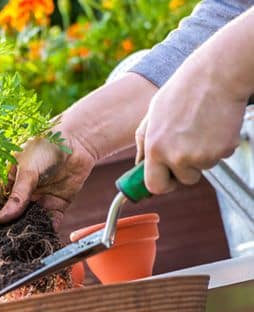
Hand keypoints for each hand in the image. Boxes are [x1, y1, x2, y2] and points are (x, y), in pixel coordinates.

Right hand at [0, 73, 156, 251]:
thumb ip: (17, 196)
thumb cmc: (45, 146)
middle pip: (6, 219)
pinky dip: (45, 233)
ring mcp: (37, 201)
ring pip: (26, 224)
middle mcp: (20, 194)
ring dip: (21, 237)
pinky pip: (49, 224)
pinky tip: (39, 244)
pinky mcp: (56, 206)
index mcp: (6, 182)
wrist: (77, 141)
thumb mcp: (27, 169)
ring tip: (15, 254)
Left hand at [135, 63, 244, 193]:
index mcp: (155, 148)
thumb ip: (144, 143)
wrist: (215, 76)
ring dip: (202, 155)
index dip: (161, 184)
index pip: (154, 185)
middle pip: (183, 181)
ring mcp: (201, 156)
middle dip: (185, 171)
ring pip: (202, 168)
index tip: (166, 179)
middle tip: (187, 148)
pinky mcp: (222, 151)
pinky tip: (213, 126)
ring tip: (199, 128)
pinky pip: (218, 157)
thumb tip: (139, 166)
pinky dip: (217, 146)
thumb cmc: (181, 93)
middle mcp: (176, 156)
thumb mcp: (152, 116)